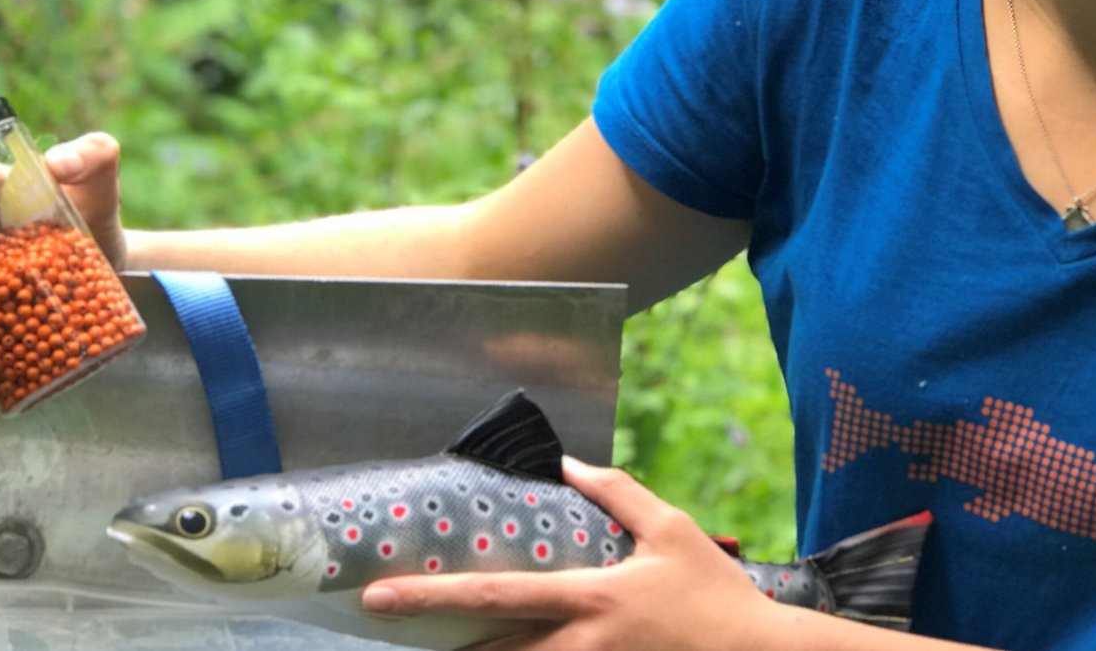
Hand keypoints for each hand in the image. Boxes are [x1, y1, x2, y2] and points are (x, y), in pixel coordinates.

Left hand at [360, 457, 781, 650]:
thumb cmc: (716, 594)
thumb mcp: (671, 529)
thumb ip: (617, 493)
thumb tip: (570, 462)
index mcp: (590, 597)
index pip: (494, 595)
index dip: (430, 596)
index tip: (379, 596)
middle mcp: (581, 647)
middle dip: (438, 650)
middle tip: (389, 628)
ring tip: (441, 647)